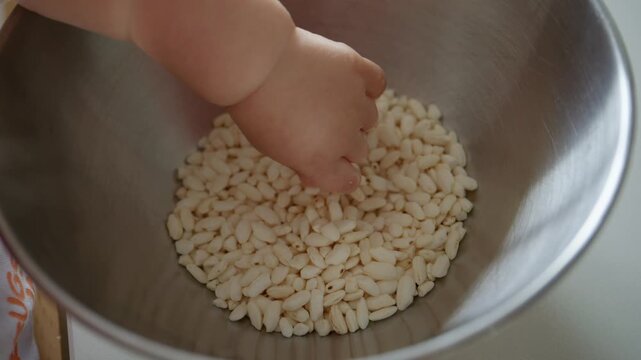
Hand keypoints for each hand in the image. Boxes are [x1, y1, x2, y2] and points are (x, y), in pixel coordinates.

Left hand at [229, 28, 385, 192]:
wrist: (255, 61)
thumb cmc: (255, 107)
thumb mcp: (271, 147)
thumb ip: (300, 163)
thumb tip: (314, 177)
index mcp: (321, 163)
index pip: (348, 181)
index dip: (339, 173)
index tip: (329, 162)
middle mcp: (344, 138)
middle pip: (360, 150)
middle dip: (343, 143)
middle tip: (319, 123)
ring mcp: (355, 104)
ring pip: (369, 118)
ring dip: (355, 114)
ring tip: (328, 98)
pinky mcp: (358, 71)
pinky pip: (377, 83)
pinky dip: (368, 86)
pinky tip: (351, 84)